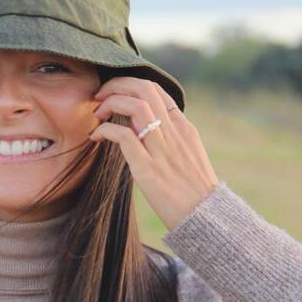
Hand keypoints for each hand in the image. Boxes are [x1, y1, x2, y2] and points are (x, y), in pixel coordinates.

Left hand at [89, 77, 219, 231]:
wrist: (204, 217)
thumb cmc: (193, 191)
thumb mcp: (188, 156)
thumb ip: (170, 139)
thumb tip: (142, 128)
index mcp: (184, 128)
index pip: (156, 90)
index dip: (130, 84)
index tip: (113, 93)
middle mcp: (174, 133)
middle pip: (144, 89)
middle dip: (116, 85)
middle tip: (98, 97)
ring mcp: (162, 150)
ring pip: (135, 106)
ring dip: (110, 103)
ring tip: (97, 115)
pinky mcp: (148, 169)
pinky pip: (124, 136)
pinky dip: (105, 130)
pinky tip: (96, 137)